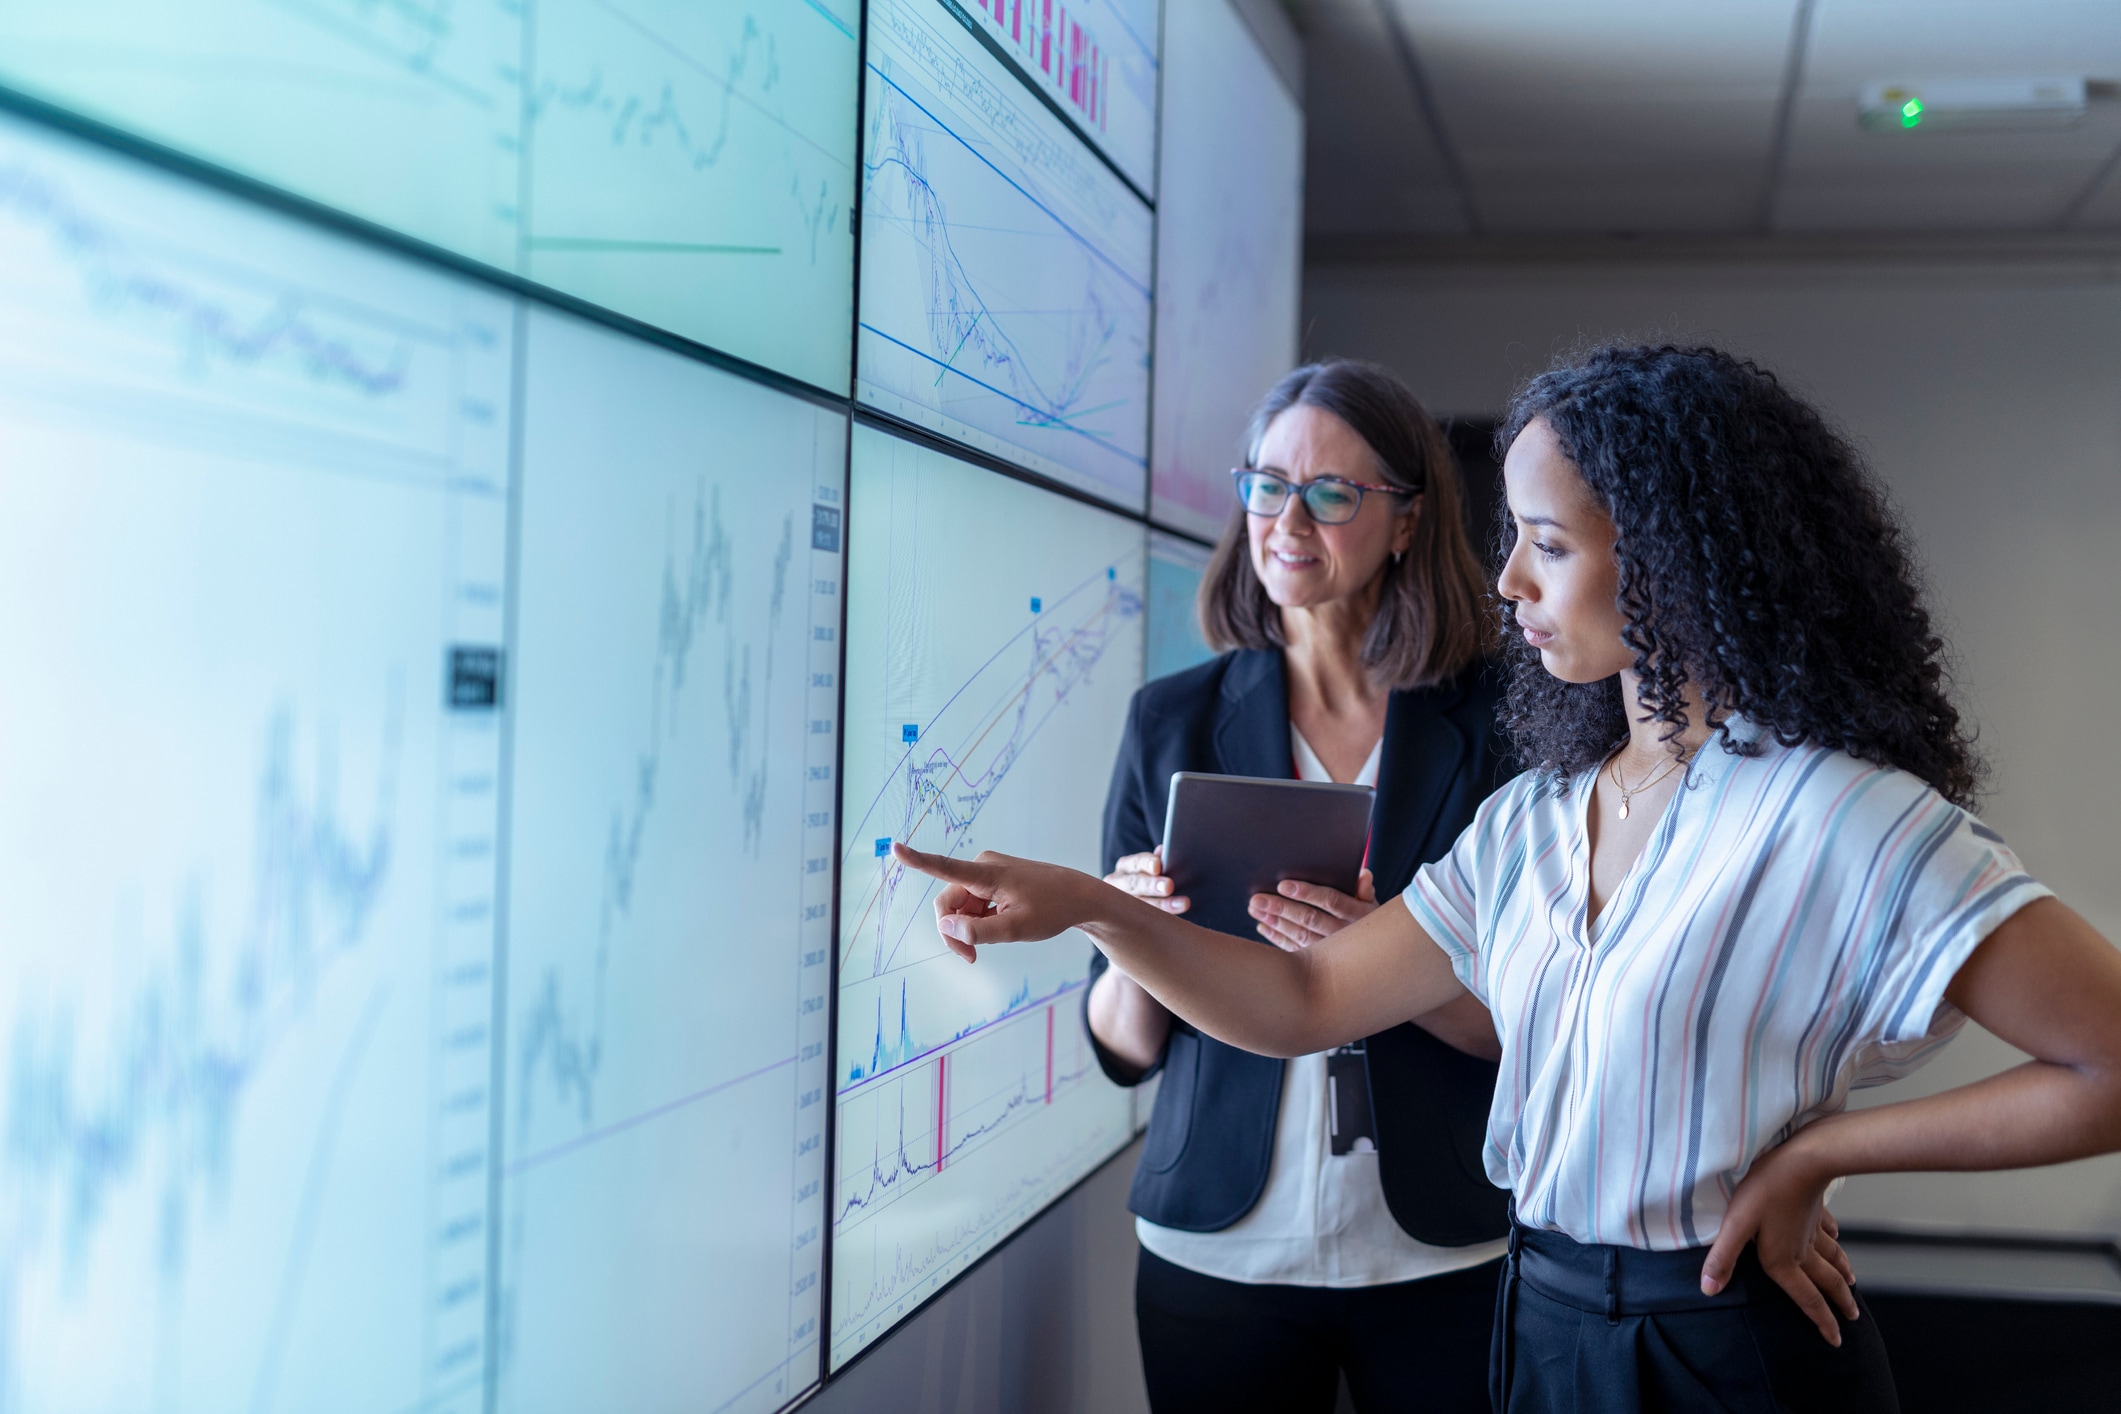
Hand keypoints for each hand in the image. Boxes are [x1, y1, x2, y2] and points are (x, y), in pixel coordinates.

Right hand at [893, 842, 1103, 962]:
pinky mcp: (992, 879)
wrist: (1079, 896)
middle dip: (954, 931)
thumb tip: (946, 927)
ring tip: (986, 947)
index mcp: (987, 873)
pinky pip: (972, 904)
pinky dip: (977, 921)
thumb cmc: (1052, 910)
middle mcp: (982, 867)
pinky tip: (998, 928)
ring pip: (960, 907)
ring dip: (967, 928)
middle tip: (971, 959)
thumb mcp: (1016, 929)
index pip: (945, 867)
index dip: (918, 860)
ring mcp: (987, 872)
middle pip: (948, 903)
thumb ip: (978, 931)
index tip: (895, 847)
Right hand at [1105, 847, 1188, 913]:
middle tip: (1169, 886)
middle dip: (1152, 885)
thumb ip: (1158, 860)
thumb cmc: (1148, 877)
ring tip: (1183, 904)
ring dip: (1163, 905)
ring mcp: (1122, 903)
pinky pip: (1145, 919)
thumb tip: (1164, 851)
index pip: (1136, 862)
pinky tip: (1175, 920)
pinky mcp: (1129, 919)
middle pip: (1135, 884)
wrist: (1130, 902)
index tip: (1158, 865)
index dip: (1147, 863)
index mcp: (1125, 866)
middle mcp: (1118, 884)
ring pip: (1140, 905)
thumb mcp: (1151, 866)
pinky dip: (1161, 918)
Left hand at [1248, 869, 1376, 950]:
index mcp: (1358, 914)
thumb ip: (1365, 889)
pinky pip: (1296, 951)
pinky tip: (1263, 927)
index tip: (1283, 885)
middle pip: (1310, 919)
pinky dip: (1277, 939)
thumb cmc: (1367, 921)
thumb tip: (1364, 874)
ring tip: (1255, 909)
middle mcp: (1345, 934)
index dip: (1308, 892)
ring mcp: (1332, 952)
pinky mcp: (1320, 964)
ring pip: (1300, 936)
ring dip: (1275, 922)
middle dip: (1282, 908)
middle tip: (1258, 899)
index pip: (1331, 900)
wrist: (1377, 956)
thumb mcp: (1371, 905)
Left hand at [1702, 1135, 1858, 1345]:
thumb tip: (1709, 1290)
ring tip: (1851, 1286)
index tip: (1836, 1341)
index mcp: (1785, 1259)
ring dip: (1842, 1274)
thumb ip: (1723, 1258)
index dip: (1821, 1321)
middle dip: (1839, 1303)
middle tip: (1852, 1319)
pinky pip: (1829, 1228)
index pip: (1806, 1298)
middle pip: (1826, 1282)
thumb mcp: (1737, 1225)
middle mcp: (1804, 1249)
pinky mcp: (1816, 1208)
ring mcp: (1813, 1228)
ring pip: (1832, 1257)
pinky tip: (1837, 1237)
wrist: (1803, 1159)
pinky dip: (1835, 1238)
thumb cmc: (1765, 1191)